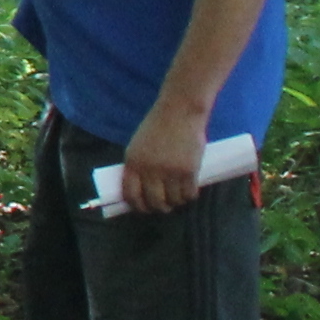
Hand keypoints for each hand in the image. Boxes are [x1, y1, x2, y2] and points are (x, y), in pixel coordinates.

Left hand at [118, 93, 212, 215]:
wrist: (180, 111)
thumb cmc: (158, 126)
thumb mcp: (139, 145)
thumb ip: (138, 165)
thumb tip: (140, 190)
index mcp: (133, 163)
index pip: (130, 194)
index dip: (136, 206)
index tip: (143, 208)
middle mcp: (149, 170)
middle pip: (153, 201)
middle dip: (158, 207)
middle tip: (164, 206)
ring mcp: (170, 172)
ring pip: (173, 200)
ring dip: (175, 202)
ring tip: (177, 198)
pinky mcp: (189, 171)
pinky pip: (189, 194)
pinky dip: (189, 196)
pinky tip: (189, 193)